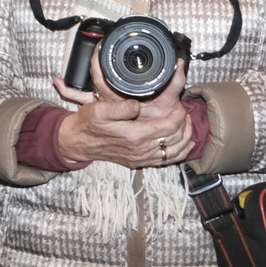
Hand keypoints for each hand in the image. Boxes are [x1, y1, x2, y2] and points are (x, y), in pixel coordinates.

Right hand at [56, 54, 193, 167]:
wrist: (79, 142)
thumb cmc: (89, 123)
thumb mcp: (100, 109)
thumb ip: (120, 107)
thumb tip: (137, 105)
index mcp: (135, 135)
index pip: (169, 126)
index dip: (178, 114)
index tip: (179, 104)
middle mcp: (141, 150)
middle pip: (176, 139)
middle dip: (184, 124)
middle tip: (184, 111)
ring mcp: (141, 158)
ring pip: (175, 152)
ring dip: (185, 138)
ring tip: (186, 123)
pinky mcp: (139, 162)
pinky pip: (167, 161)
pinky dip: (180, 152)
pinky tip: (184, 144)